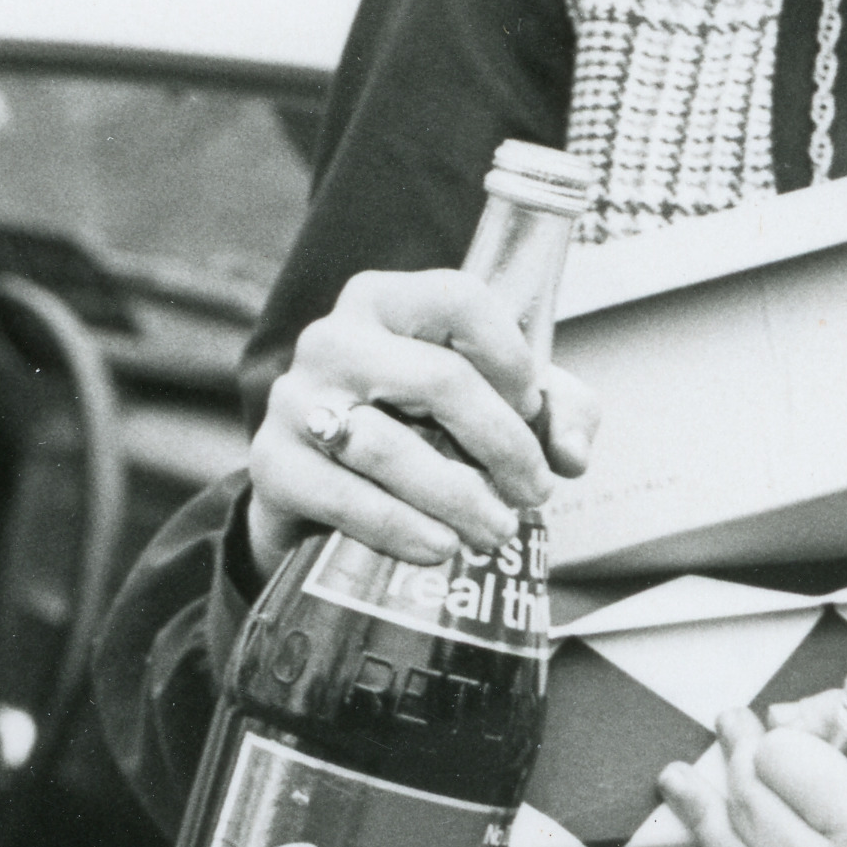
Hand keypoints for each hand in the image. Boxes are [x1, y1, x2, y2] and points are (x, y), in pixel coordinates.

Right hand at [247, 263, 598, 576]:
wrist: (321, 493)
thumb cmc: (422, 431)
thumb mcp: (497, 406)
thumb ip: (557, 413)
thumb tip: (573, 454)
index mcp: (387, 301)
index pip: (460, 300)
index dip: (511, 357)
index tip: (534, 408)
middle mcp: (334, 338)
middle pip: (439, 379)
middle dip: (503, 445)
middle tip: (534, 493)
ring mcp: (295, 400)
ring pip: (392, 448)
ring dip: (459, 498)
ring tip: (496, 531)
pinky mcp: (273, 466)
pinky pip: (347, 499)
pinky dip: (404, 529)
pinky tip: (440, 546)